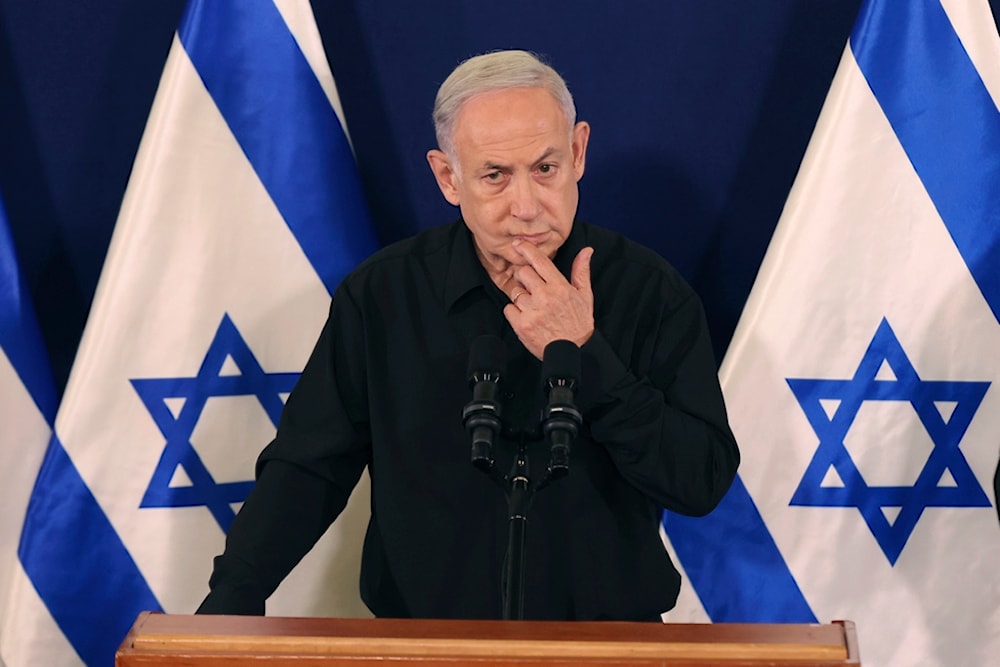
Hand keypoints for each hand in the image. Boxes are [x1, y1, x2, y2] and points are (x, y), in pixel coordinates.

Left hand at [503, 240, 594, 358]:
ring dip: (521, 297)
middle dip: (524, 277)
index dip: (526, 249)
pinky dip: (514, 312)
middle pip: (523, 273)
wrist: (571, 352)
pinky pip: (508, 309)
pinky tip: (527, 317)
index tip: (518, 244)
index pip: (540, 261)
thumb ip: (581, 272)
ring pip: (515, 292)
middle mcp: (545, 296)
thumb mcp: (585, 296)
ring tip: (533, 307)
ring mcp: (532, 311)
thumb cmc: (578, 324)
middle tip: (531, 287)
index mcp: (560, 287)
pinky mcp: (521, 324)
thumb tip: (586, 251)